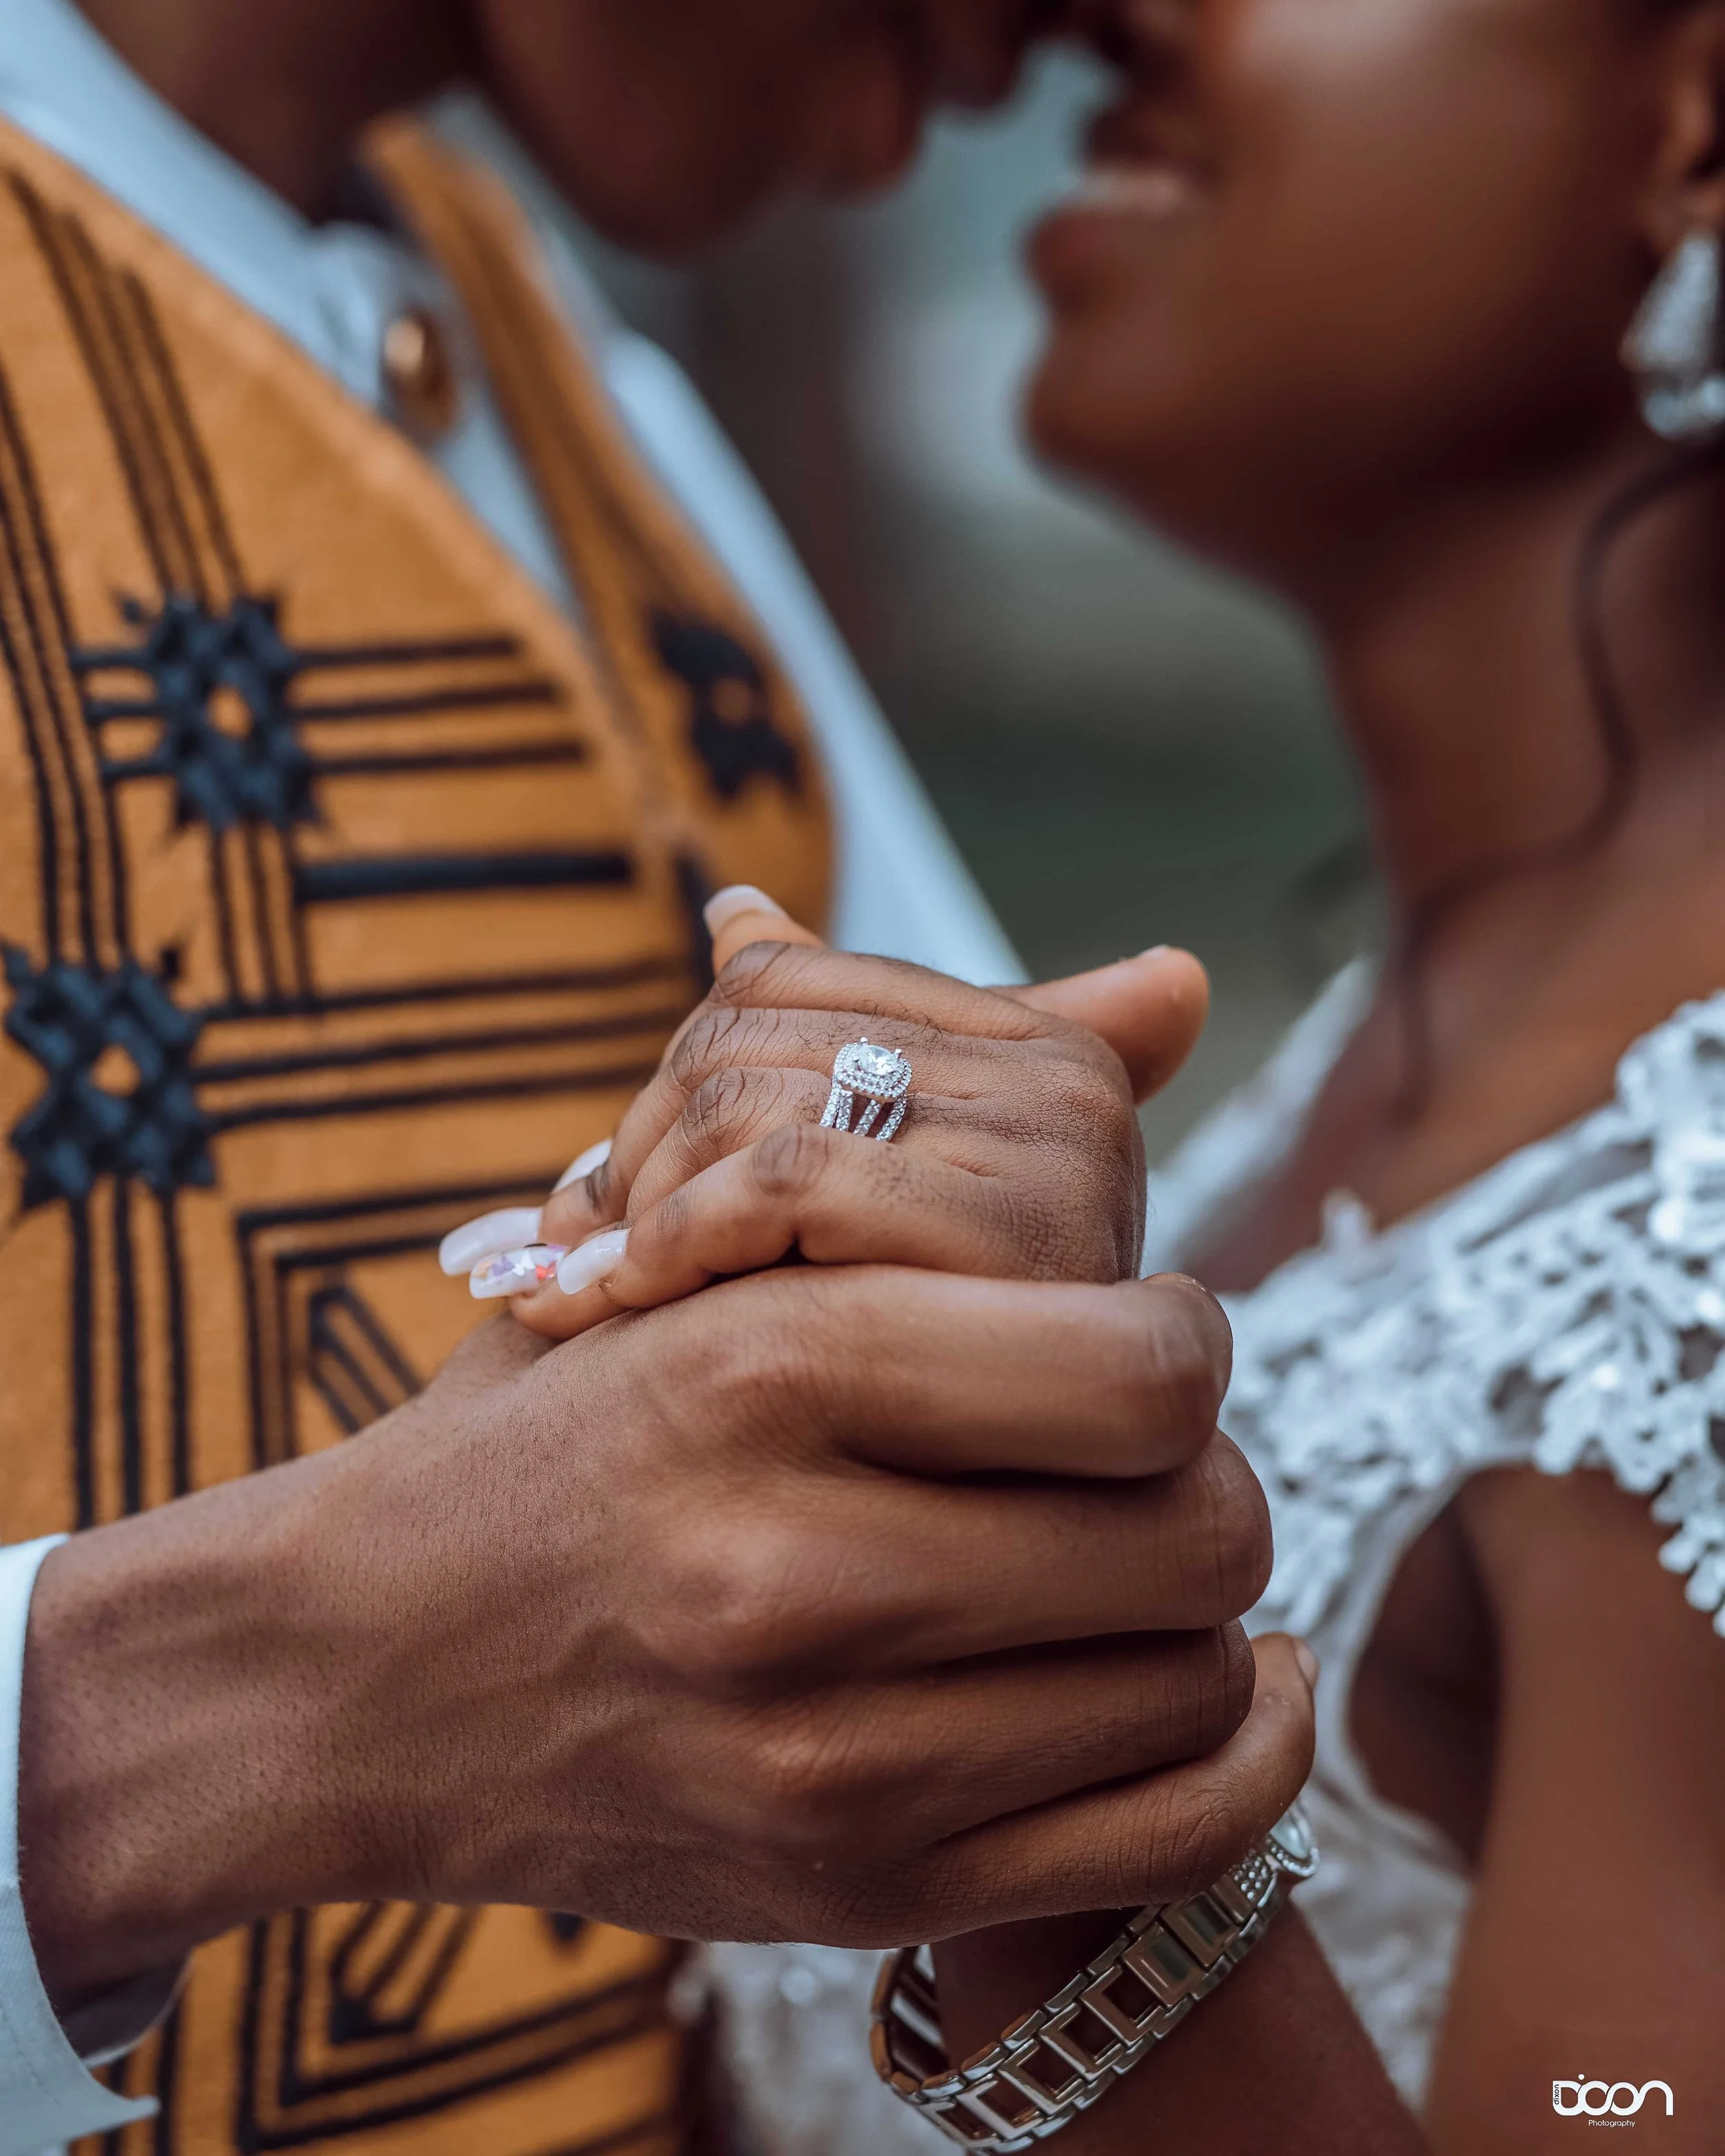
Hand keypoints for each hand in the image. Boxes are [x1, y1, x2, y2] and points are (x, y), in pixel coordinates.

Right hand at [21, 1236, 1295, 2002]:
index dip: (1177, 1331)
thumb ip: (930, 1109)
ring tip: (1121, 1553)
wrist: (346, 1678)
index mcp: (760, 1368)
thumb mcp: (684, 1247)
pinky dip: (1239, 1758)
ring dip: (1199, 1601)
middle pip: (1200, 1522)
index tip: (1128, 1326)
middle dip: (1201, 1466)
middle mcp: (795, 1574)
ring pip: (1195, 1671)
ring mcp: (828, 1760)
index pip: (1144, 1362)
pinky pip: (1173, 1839)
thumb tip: (1181, 972)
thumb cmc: (545, 1427)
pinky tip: (1204, 1681)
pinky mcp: (858, 1891)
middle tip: (1134, 1451)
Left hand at [440, 887, 1210, 1340]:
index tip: (605, 1190)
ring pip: (754, 1103)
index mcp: (1034, 1053)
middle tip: (568, 1256)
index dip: (664, 1079)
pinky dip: (679, 1236)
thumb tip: (731, 907)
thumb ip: (814, 1058)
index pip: (781, 979)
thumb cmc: (864, 1373)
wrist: (937, 1544)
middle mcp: (1070, 1091)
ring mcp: (1060, 1164)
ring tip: (579, 1290)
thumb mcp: (827, 1208)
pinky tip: (621, 1304)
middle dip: (639, 1152)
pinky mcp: (1022, 1249)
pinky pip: (790, 1178)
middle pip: (752, 1038)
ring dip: (642, 1208)